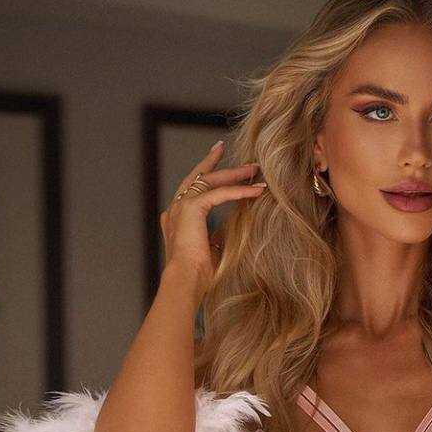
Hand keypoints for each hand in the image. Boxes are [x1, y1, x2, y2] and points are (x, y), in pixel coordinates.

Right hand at [159, 140, 267, 284]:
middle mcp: (175, 209)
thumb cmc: (197, 275)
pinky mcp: (191, 208)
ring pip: (210, 180)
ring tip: (254, 170)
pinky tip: (256, 190)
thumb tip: (232, 229)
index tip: (216, 158)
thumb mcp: (210, 250)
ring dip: (234, 174)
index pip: (191, 190)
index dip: (205, 174)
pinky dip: (239, 191)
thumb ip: (217, 235)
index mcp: (175, 219)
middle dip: (216, 163)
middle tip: (230, 150)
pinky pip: (219, 193)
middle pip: (198, 177)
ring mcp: (181, 206)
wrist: (186, 281)